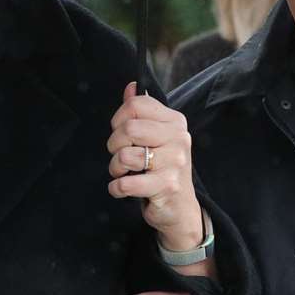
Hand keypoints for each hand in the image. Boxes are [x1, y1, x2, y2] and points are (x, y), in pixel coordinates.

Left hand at [107, 82, 202, 251]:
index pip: (135, 105)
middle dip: (114, 145)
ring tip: (125, 173)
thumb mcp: (156, 137)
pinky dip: (116, 188)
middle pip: (128, 129)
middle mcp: (179, 138)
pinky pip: (126, 183)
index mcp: (175, 121)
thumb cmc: (163, 169)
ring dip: (115, 168)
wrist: (180, 207)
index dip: (118, 120)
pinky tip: (123, 189)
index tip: (122, 134)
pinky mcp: (167, 185)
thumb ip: (143, 111)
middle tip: (122, 157)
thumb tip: (131, 86)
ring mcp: (174, 162)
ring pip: (125, 155)